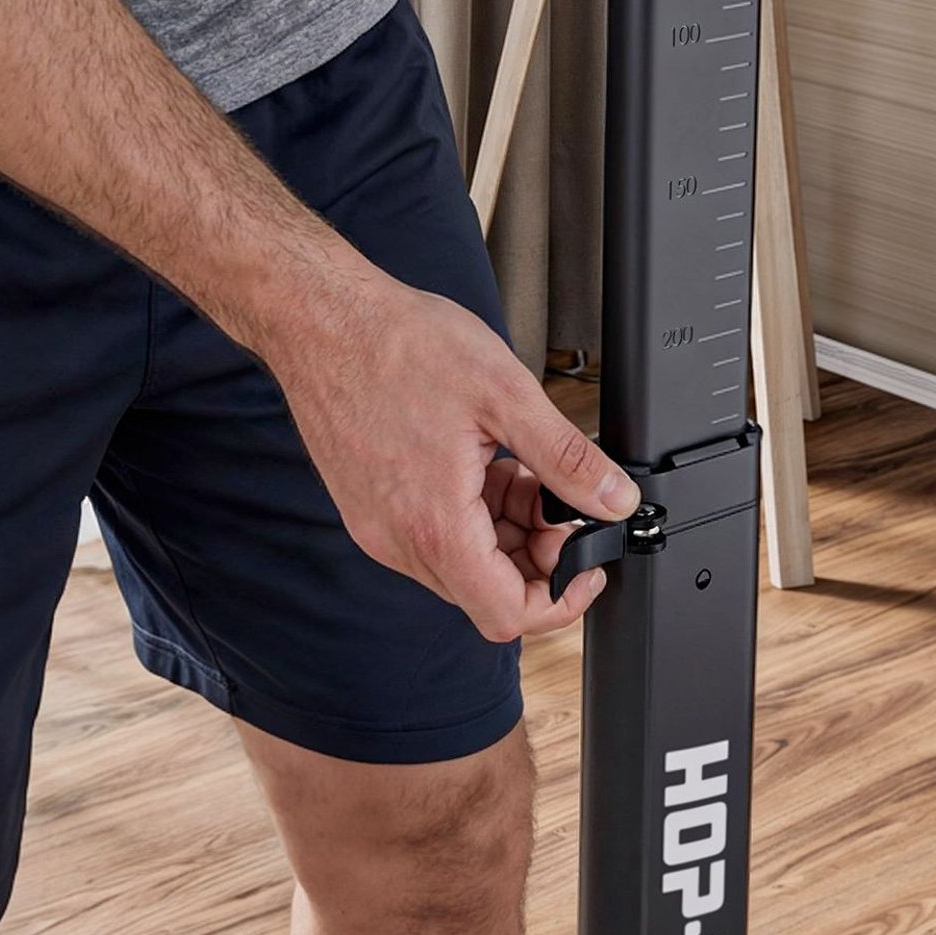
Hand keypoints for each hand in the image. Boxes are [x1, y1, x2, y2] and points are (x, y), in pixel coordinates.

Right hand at [264, 272, 639, 642]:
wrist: (321, 320)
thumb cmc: (397, 345)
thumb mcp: (504, 394)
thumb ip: (567, 459)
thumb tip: (614, 499)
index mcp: (435, 525)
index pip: (508, 614)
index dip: (561, 598)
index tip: (584, 560)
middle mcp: (397, 540)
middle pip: (487, 590)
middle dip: (535, 552)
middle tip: (553, 496)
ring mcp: (376, 526)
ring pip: (459, 563)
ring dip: (501, 530)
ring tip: (514, 466)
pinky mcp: (365, 506)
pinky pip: (429, 536)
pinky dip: (466, 514)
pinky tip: (477, 460)